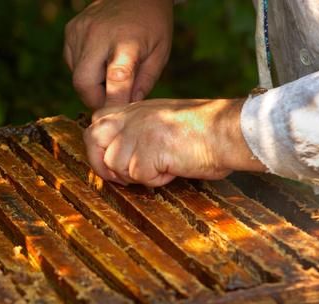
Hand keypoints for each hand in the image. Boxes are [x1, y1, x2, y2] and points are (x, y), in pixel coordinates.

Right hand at [64, 0, 173, 108]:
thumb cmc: (152, 25)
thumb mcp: (160, 53)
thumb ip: (145, 83)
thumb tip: (126, 109)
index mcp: (127, 40)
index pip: (117, 78)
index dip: (113, 102)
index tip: (114, 119)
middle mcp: (98, 34)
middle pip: (83, 83)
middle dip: (95, 99)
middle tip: (111, 99)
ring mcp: (80, 31)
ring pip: (76, 76)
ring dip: (92, 84)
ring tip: (110, 70)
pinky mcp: (70, 31)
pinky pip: (72, 63)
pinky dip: (85, 69)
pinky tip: (100, 58)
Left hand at [83, 99, 265, 185]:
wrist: (225, 130)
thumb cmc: (203, 129)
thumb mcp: (163, 120)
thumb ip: (139, 131)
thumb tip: (118, 157)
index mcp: (134, 109)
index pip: (97, 124)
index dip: (100, 147)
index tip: (112, 163)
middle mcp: (130, 118)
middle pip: (93, 142)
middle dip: (103, 165)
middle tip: (125, 178)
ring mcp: (135, 135)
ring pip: (116, 166)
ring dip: (138, 175)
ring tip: (164, 165)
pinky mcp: (144, 154)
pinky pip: (140, 178)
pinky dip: (158, 180)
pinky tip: (174, 167)